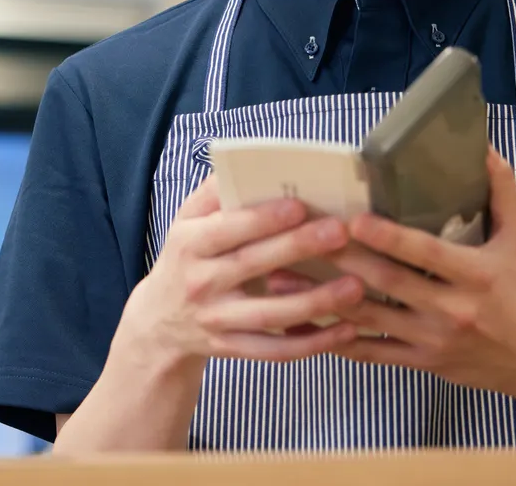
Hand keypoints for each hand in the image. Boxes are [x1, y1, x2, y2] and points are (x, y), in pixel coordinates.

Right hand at [114, 175, 364, 372]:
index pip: (226, 229)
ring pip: (269, 314)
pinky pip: (275, 351)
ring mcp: (216, 320)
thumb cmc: (185, 260)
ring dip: (315, 302)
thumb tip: (244, 164)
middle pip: (252, 265)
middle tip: (340, 233)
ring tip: (356, 286)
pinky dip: (312, 344)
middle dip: (297, 248)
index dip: (262, 218)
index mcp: (189, 244)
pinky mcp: (232, 349)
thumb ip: (211, 195)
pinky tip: (347, 331)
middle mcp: (200, 282)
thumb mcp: (184, 223)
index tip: (300, 205)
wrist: (158, 324)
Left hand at [328, 149, 515, 401]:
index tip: (355, 220)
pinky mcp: (424, 362)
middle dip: (343, 259)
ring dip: (325, 298)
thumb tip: (483, 147)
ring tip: (284, 278)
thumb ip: (502, 191)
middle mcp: (454, 310)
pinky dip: (340, 340)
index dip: (389, 238)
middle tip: (303, 238)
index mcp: (478, 275)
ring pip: (372, 318)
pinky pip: (374, 353)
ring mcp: (435, 340)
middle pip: (389, 282)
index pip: (427, 254)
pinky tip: (310, 320)